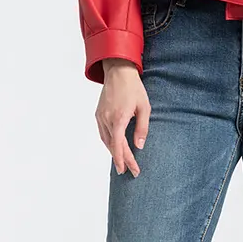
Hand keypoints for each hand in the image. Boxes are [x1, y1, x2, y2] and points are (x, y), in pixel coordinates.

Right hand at [95, 59, 149, 177]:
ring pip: (106, 141)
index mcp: (119, 119)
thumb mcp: (144, 107)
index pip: (119, 146)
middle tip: (130, 171)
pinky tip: (114, 147)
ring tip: (123, 162)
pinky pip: (102, 133)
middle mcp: (107, 120)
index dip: (125, 160)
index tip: (131, 171)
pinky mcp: (98, 114)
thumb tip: (139, 146)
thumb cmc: (134, 87)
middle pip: (113, 146)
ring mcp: (100, 117)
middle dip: (122, 160)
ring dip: (114, 152)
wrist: (118, 71)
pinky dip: (108, 142)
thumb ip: (142, 128)